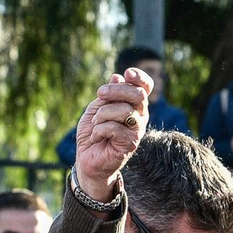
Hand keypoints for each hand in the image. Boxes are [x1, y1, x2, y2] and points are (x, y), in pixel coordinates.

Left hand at [73, 68, 150, 203]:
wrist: (87, 159)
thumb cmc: (94, 132)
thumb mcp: (97, 108)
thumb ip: (108, 95)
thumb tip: (117, 77)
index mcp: (134, 105)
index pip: (145, 87)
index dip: (140, 77)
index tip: (127, 73)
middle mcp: (140, 116)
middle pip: (137, 95)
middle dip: (115, 91)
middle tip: (100, 94)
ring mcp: (137, 131)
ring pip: (124, 110)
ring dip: (102, 114)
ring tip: (96, 124)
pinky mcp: (130, 144)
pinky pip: (114, 128)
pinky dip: (99, 130)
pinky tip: (96, 137)